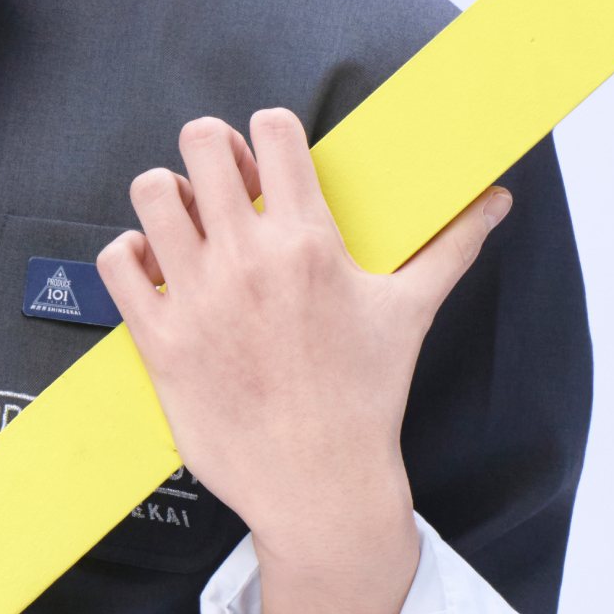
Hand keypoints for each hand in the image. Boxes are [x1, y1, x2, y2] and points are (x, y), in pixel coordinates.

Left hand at [95, 110, 510, 613]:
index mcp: (309, 243)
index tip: (267, 161)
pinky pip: (116, 261)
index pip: (273, 130)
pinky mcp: (160, 339)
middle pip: (202, 143)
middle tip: (221, 183)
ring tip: (186, 224)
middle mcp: (249, 262)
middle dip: (212, 150)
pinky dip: (129, 255)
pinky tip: (156, 271)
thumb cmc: (365, 397)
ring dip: (167, 198)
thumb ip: (451, 245)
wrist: (319, 483)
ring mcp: (198, 298)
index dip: (267, 132)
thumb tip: (497, 201)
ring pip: (152, 193)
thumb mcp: (411, 311)